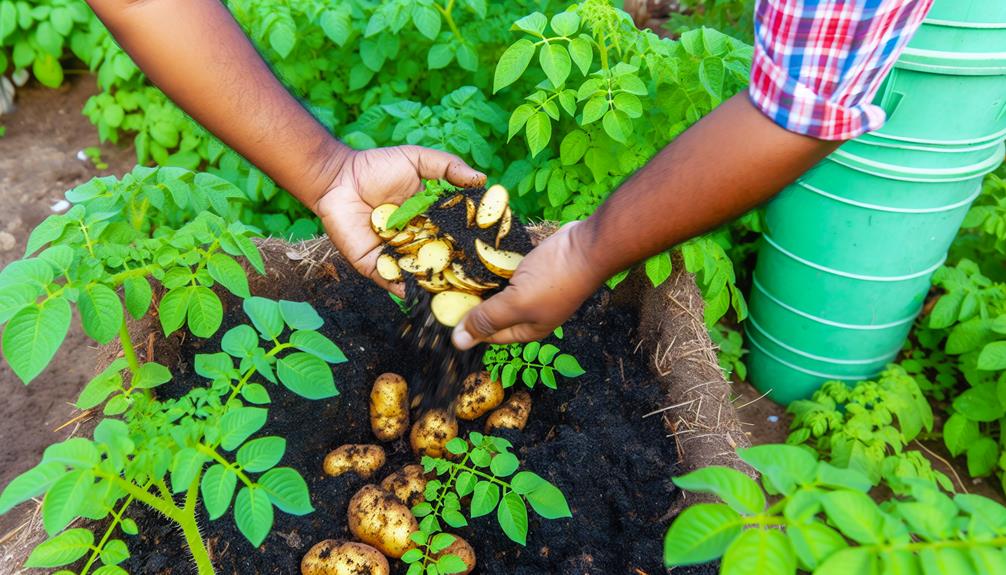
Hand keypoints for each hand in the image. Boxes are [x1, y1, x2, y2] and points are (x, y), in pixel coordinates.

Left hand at [314, 145, 485, 295]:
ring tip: (453, 296)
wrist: (339, 178)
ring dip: (434, 285)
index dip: (470, 242)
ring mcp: (395, 256)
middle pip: (440, 260)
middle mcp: (415, 241)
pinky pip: (391, 280)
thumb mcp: (418, 160)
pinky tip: (419, 293)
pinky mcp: (374, 265)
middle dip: (456, 271)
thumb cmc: (377, 167)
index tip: (492, 250)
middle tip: (479, 283)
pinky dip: (404, 288)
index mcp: (429, 220)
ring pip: (418, 274)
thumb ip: (448, 167)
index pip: (453, 235)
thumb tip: (482, 179)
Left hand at [451, 221, 604, 348]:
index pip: (490, 335)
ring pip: (501, 289)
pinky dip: (496, 264)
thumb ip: (487, 320)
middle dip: (473, 301)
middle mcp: (532, 312)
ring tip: (458, 270)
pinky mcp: (536, 268)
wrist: (589, 245)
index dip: (467, 325)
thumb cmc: (555, 278)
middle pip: (495, 312)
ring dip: (483, 281)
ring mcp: (536, 289)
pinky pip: (510, 270)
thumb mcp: (516, 303)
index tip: (444, 308)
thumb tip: (458, 343)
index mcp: (529, 329)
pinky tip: (481, 254)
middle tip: (447, 287)